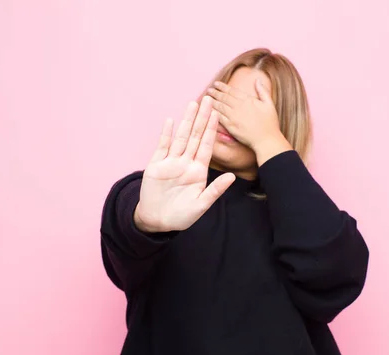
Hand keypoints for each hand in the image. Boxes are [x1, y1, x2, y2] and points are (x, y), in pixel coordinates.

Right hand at [134, 96, 235, 232]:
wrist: (157, 221)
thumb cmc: (181, 216)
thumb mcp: (201, 205)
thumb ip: (215, 190)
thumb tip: (232, 177)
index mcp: (198, 171)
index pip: (207, 146)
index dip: (213, 130)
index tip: (219, 114)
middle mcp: (186, 163)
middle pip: (196, 136)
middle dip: (202, 118)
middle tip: (209, 99)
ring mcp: (171, 162)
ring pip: (181, 137)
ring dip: (187, 121)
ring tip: (193, 103)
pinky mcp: (156, 165)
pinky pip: (162, 146)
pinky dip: (166, 134)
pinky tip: (170, 121)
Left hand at [207, 79, 287, 150]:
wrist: (266, 140)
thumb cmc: (270, 123)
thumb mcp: (269, 104)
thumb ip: (262, 91)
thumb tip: (258, 79)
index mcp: (248, 100)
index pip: (232, 90)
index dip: (222, 86)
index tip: (216, 84)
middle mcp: (239, 106)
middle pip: (224, 97)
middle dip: (215, 92)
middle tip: (208, 90)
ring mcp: (234, 117)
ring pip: (219, 106)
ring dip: (211, 101)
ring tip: (205, 98)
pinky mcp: (230, 127)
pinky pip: (219, 117)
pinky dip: (212, 113)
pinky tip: (207, 110)